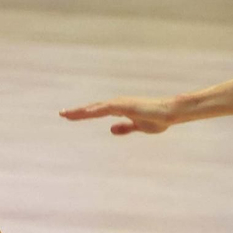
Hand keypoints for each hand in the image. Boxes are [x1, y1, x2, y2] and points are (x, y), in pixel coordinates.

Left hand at [60, 96, 176, 134]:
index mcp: (119, 109)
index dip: (83, 114)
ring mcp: (121, 103)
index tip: (70, 117)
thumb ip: (125, 128)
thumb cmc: (158, 119)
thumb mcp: (138, 127)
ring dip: (82, 111)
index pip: (97, 112)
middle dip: (77, 112)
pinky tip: (85, 113)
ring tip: (67, 114)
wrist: (171, 113)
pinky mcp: (126, 105)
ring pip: (96, 107)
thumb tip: (110, 130)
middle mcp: (117, 104)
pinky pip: (107, 108)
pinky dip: (95, 110)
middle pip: (93, 108)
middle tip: (61, 114)